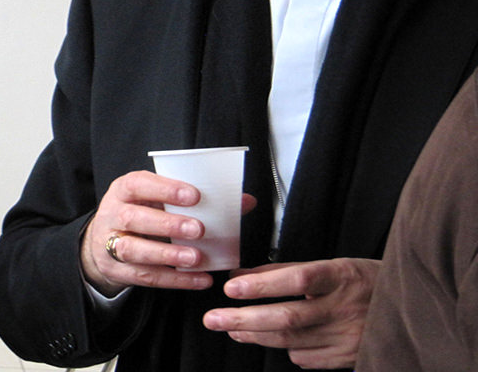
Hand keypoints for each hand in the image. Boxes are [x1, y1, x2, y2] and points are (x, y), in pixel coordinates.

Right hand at [80, 171, 250, 296]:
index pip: (138, 184)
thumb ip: (196, 200)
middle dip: (167, 224)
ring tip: (195, 257)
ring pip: (133, 249)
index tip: (194, 195)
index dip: (165, 189)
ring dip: (166, 254)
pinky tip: (199, 279)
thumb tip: (245, 201)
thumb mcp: (157, 200)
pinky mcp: (117, 270)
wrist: (101, 242)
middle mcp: (113, 215)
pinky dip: (175, 279)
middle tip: (198, 229)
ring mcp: (109, 244)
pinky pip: (145, 277)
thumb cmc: (140, 213)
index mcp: (124, 190)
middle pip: (133, 218)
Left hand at [202, 257, 380, 369]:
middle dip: (244, 319)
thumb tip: (241, 276)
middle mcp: (346, 308)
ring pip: (291, 341)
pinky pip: (306, 358)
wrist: (410, 308)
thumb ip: (285, 271)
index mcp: (342, 276)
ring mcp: (349, 337)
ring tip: (230, 327)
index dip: (263, 284)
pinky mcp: (348, 358)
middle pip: (288, 318)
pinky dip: (285, 348)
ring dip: (254, 335)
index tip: (232, 287)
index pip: (297, 279)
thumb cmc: (364, 281)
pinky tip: (271, 339)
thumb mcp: (330, 266)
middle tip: (213, 318)